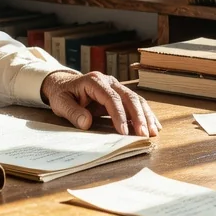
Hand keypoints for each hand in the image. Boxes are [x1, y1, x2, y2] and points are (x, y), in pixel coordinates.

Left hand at [40, 70, 160, 136]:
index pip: (111, 98)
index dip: (119, 115)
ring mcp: (116, 86)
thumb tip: (86, 123)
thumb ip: (72, 112)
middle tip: (144, 134)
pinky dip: (146, 114)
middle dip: (138, 116)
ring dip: (146, 116)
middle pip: (128, 97)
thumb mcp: (61, 103)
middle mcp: (108, 81)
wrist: (63, 85)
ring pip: (136, 99)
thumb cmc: (62, 94)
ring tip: (153, 132)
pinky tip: (154, 125)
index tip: (124, 132)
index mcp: (94, 81)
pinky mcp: (120, 93)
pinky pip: (136, 103)